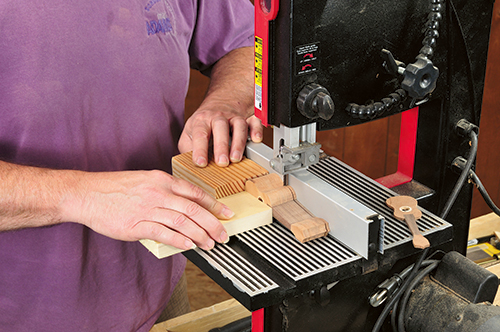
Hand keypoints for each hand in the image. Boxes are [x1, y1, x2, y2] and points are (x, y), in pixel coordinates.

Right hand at [63, 170, 232, 250]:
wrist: (87, 193)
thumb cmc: (115, 188)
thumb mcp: (145, 181)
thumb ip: (165, 192)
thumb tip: (185, 207)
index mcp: (162, 180)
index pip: (195, 192)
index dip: (214, 205)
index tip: (226, 214)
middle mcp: (158, 192)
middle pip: (193, 208)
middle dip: (213, 223)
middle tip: (223, 234)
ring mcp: (147, 208)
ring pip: (182, 222)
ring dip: (199, 235)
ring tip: (209, 244)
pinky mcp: (135, 225)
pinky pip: (163, 233)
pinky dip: (179, 240)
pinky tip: (189, 246)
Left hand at [178, 108, 262, 166]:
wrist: (222, 101)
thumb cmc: (204, 123)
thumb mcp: (189, 133)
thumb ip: (187, 148)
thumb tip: (188, 165)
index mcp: (202, 121)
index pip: (200, 134)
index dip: (199, 149)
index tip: (201, 163)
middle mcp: (218, 117)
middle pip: (220, 127)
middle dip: (221, 146)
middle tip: (222, 163)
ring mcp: (234, 117)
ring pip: (238, 125)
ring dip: (238, 142)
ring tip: (236, 158)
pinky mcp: (248, 118)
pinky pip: (254, 121)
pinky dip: (256, 129)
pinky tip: (256, 140)